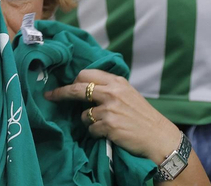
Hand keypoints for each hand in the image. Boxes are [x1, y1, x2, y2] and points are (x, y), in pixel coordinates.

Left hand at [45, 69, 184, 165]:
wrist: (159, 137)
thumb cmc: (143, 116)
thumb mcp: (127, 93)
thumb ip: (108, 88)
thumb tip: (83, 85)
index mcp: (116, 82)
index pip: (85, 74)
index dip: (71, 81)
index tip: (61, 86)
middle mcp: (112, 93)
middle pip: (77, 88)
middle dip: (61, 93)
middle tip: (50, 97)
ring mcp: (110, 109)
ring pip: (83, 114)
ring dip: (88, 121)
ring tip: (104, 124)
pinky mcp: (109, 126)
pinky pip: (91, 129)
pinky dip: (96, 133)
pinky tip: (109, 133)